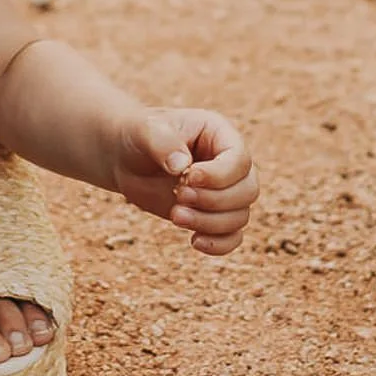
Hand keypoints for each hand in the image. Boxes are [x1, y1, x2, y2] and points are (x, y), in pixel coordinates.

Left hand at [112, 108, 258, 255]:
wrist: (127, 158)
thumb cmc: (140, 136)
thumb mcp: (146, 131)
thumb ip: (163, 143)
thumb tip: (181, 166)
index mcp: (221, 136)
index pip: (239, 160)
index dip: (219, 175)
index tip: (187, 176)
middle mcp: (230, 165)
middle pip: (247, 191)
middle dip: (214, 200)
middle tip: (179, 195)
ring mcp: (224, 192)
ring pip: (240, 217)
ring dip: (209, 222)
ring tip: (175, 215)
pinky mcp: (212, 215)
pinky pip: (232, 237)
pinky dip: (218, 244)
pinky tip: (194, 241)